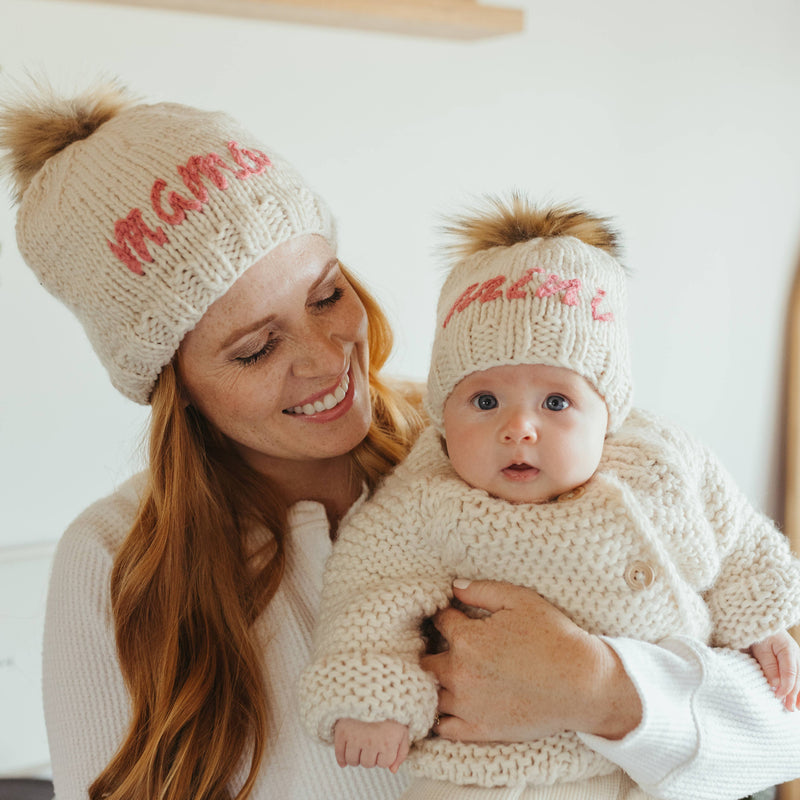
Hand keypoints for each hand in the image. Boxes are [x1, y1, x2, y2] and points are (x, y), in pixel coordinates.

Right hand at [333, 718, 409, 772]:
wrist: (372, 691)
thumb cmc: (390, 711)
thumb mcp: (402, 729)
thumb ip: (402, 752)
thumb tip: (393, 770)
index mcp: (388, 742)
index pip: (384, 764)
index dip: (384, 755)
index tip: (384, 744)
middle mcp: (371, 742)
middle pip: (367, 764)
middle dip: (370, 755)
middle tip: (371, 742)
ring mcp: (355, 738)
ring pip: (353, 761)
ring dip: (357, 756)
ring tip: (360, 745)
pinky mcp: (342, 732)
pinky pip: (339, 754)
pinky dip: (342, 758)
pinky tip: (345, 757)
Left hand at [420, 579, 641, 742]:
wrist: (583, 684)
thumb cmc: (555, 638)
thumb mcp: (520, 600)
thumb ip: (482, 591)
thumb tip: (454, 586)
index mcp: (467, 640)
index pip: (439, 621)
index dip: (443, 613)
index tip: (449, 614)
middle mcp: (460, 673)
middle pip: (425, 659)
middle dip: (430, 647)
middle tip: (439, 643)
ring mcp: (467, 705)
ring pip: (430, 693)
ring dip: (431, 682)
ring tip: (441, 673)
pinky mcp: (478, 730)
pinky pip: (443, 727)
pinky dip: (439, 716)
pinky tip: (447, 704)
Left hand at [750, 630, 799, 710]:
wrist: (754, 619)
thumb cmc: (755, 632)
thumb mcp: (759, 647)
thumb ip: (768, 665)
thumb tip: (777, 686)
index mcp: (788, 649)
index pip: (790, 673)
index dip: (786, 687)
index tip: (778, 697)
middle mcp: (795, 653)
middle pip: (798, 677)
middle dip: (794, 694)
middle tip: (789, 709)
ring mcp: (794, 656)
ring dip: (799, 693)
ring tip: (797, 708)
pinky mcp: (790, 658)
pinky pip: (796, 674)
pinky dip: (797, 686)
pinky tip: (798, 698)